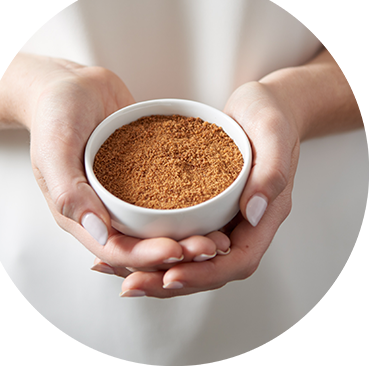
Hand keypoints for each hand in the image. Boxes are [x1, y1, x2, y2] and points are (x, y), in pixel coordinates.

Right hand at [22, 56, 230, 272]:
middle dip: (178, 251)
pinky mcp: (145, 176)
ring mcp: (128, 195)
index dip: (147, 256)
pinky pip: (169, 195)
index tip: (178, 251)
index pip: (116, 249)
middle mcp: (107, 210)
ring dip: (190, 235)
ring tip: (221, 234)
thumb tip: (96, 231)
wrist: (73, 86)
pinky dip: (192, 204)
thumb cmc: (55, 114)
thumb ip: (69, 192)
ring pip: (161, 226)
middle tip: (212, 247)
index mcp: (81, 215)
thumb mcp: (55, 150)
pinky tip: (217, 201)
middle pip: (144, 244)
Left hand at [103, 81, 299, 297]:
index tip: (170, 275)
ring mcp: (224, 216)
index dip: (205, 273)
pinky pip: (181, 230)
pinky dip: (154, 241)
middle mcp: (243, 223)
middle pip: (210, 268)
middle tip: (131, 284)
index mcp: (264, 214)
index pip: (238, 261)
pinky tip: (125, 238)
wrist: (260, 106)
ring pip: (192, 255)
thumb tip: (252, 213)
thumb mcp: (273, 133)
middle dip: (171, 280)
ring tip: (117, 268)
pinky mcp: (206, 205)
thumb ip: (271, 173)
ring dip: (157, 267)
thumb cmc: (271, 115)